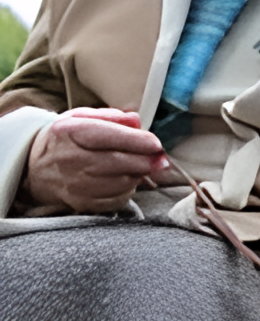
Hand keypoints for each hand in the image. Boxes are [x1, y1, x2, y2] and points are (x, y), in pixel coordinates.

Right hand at [25, 108, 169, 212]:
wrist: (37, 169)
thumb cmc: (67, 140)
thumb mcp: (82, 118)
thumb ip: (111, 117)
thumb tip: (136, 121)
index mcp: (69, 132)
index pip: (108, 136)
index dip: (137, 141)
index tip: (156, 143)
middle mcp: (70, 159)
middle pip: (118, 162)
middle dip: (145, 161)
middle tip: (160, 159)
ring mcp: (76, 184)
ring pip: (121, 182)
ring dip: (139, 175)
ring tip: (142, 167)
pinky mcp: (83, 203)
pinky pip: (116, 199)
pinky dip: (128, 189)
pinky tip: (128, 180)